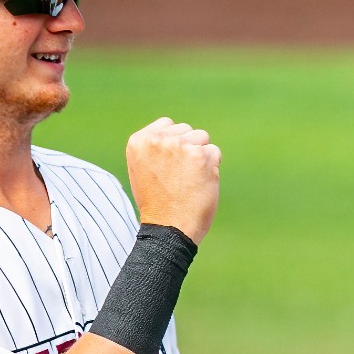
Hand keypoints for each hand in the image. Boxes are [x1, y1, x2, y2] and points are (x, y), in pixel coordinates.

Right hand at [127, 117, 220, 242]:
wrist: (169, 228)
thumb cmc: (158, 203)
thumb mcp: (143, 169)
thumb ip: (155, 148)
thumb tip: (176, 134)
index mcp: (139, 141)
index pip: (167, 124)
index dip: (174, 144)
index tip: (169, 166)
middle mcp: (157, 140)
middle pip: (187, 130)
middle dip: (188, 149)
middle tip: (179, 177)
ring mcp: (179, 146)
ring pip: (202, 138)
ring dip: (201, 157)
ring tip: (188, 180)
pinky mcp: (200, 156)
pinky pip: (214, 153)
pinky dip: (212, 168)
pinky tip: (199, 184)